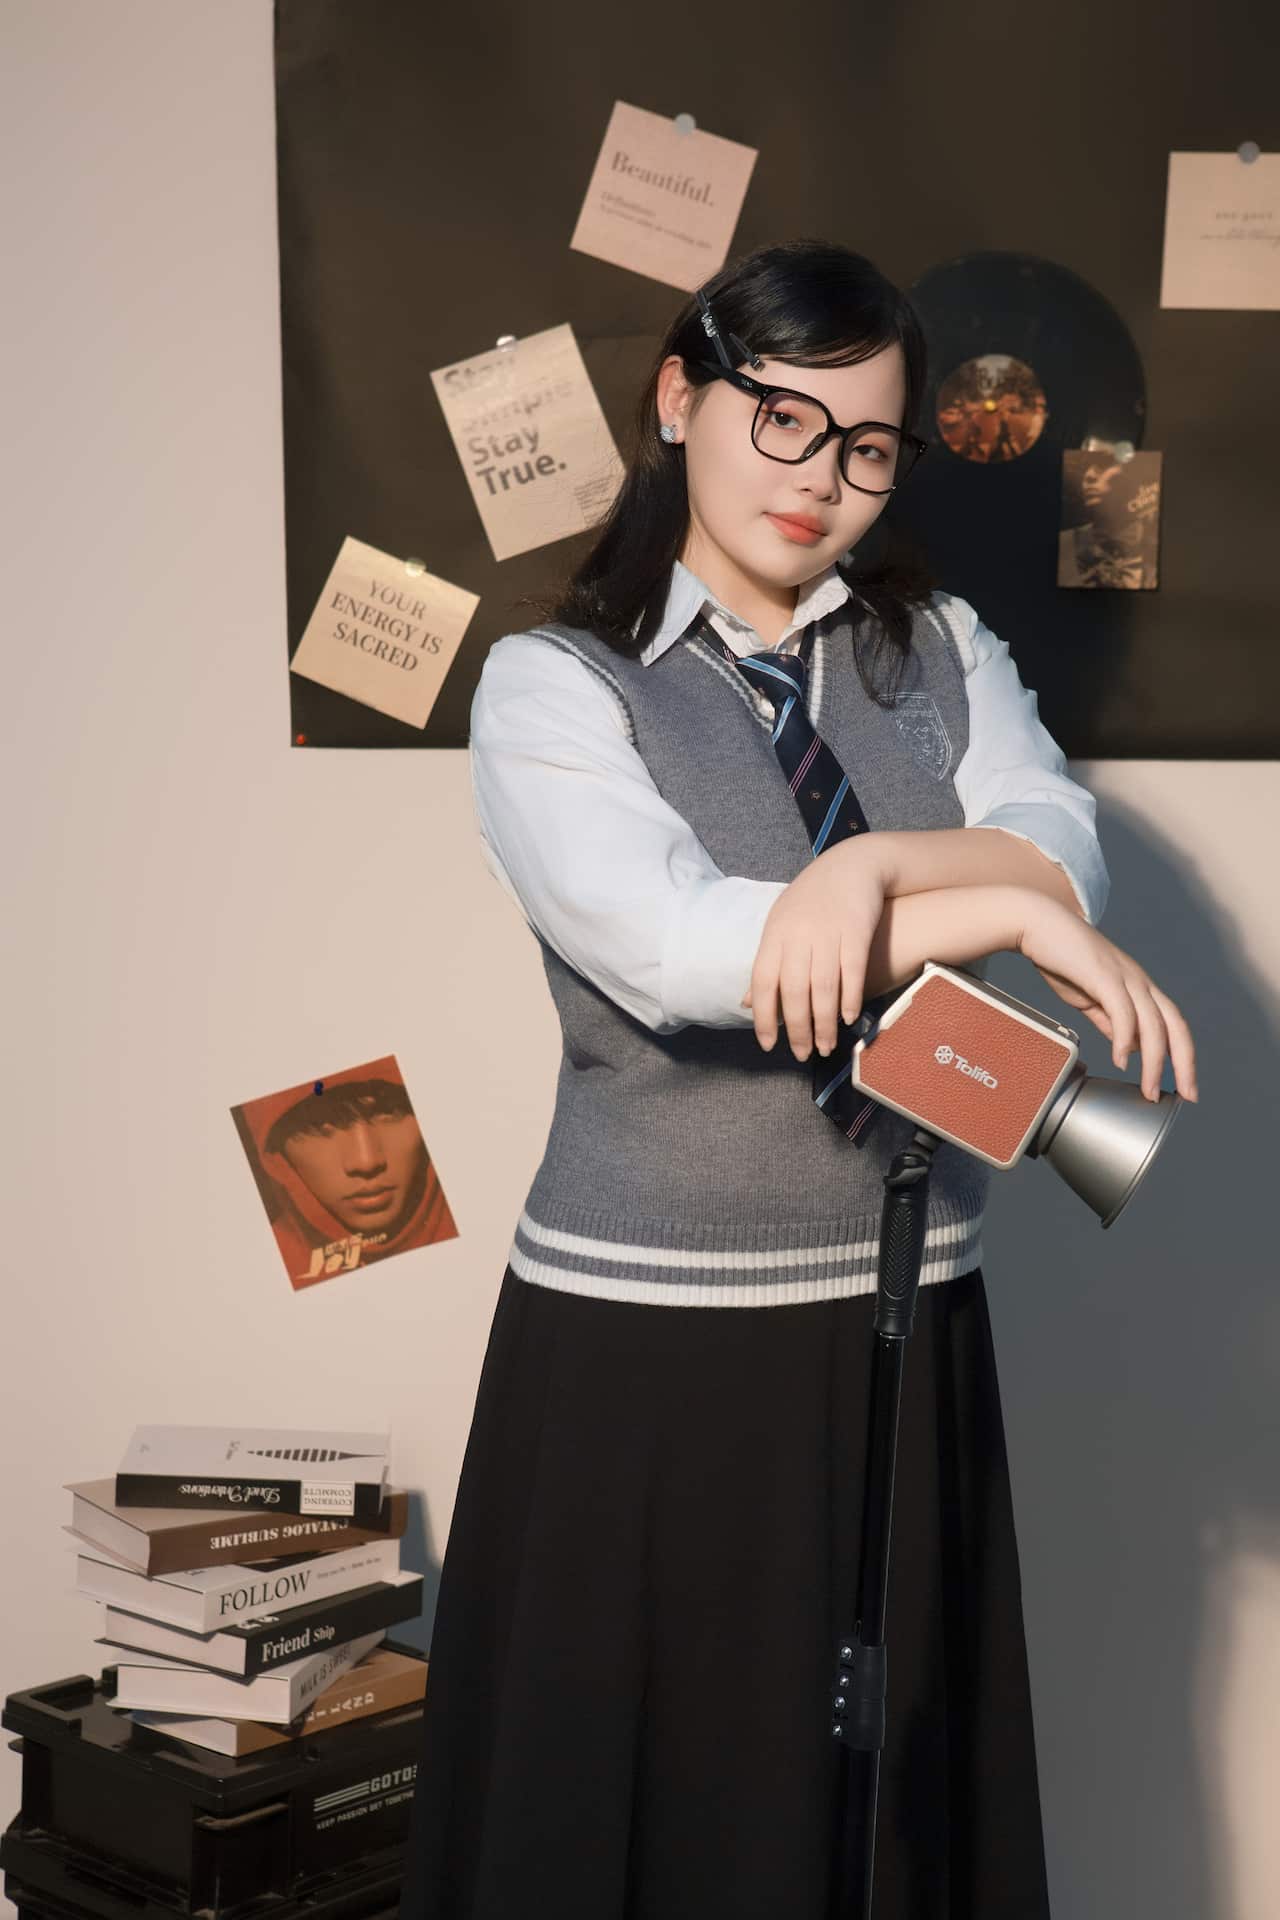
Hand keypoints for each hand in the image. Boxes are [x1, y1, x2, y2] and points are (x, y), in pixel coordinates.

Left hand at [741, 837, 891, 1059]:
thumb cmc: (813, 899)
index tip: (768, 1045)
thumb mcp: (781, 924)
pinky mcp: (857, 932)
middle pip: (794, 991)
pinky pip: (852, 972)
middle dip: (797, 1029)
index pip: (763, 982)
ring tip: (827, 1046)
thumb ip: (767, 963)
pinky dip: (850, 999)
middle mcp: (799, 935)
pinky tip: (849, 1019)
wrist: (853, 864)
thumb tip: (746, 1003)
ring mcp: (828, 933)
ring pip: (823, 988)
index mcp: (775, 934)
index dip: (763, 1017)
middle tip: (802, 1054)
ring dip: (824, 1022)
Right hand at [1016, 895, 1198, 1102]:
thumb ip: (1108, 1019)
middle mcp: (1139, 980)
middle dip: (1184, 1063)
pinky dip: (1126, 1038)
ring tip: (1148, 1089)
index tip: (1183, 1085)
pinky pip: (1123, 1011)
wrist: (1036, 924)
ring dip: (1154, 1061)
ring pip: (1153, 1024)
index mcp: (1138, 986)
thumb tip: (1126, 1046)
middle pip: (1175, 1025)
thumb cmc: (1059, 957)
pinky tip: (1122, 1059)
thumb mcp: (1088, 996)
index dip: (1182, 1055)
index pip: (1172, 1024)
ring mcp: (1124, 976)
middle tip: (1187, 1095)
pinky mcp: (1103, 975)